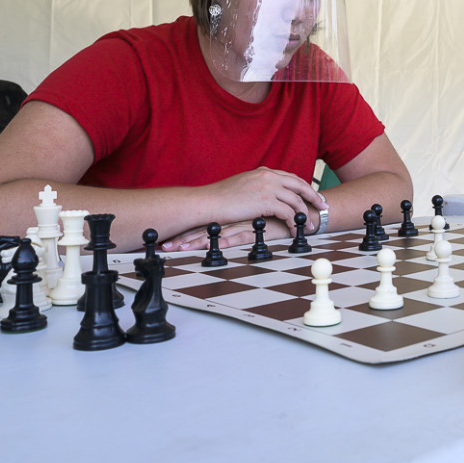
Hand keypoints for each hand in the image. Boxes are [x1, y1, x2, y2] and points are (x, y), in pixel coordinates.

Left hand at [161, 217, 292, 251]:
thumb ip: (242, 223)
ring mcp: (243, 223)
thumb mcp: (255, 219)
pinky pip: (237, 237)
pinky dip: (222, 243)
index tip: (167, 239)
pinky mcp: (255, 229)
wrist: (300, 212)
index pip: (204, 222)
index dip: (185, 230)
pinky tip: (211, 247)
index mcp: (232, 215)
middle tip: (164, 246)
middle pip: (203, 227)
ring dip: (196, 242)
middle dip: (183, 237)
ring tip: (178, 249)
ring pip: (215, 233)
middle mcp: (234, 218)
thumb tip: (226, 231)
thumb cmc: (278, 216)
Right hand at [213, 166, 325, 228]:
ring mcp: (268, 188)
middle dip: (314, 196)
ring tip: (311, 225)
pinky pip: (287, 213)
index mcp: (264, 171)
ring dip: (305, 214)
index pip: (291, 177)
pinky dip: (294, 222)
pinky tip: (296, 230)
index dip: (304, 187)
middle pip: (300, 185)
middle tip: (324, 206)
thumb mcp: (243, 185)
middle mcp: (268, 176)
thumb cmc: (221, 198)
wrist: (208, 202)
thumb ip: (257, 186)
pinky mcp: (265, 201)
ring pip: (296, 200)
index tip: (312, 195)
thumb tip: (265, 194)